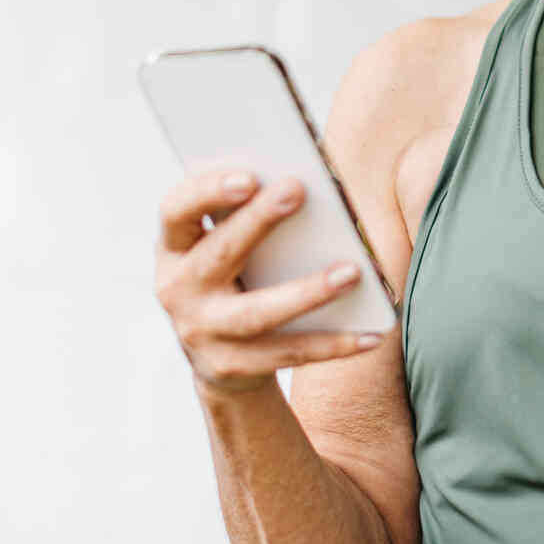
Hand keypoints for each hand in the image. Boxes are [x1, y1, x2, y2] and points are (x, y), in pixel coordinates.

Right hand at [153, 167, 387, 395]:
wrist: (218, 357)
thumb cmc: (234, 276)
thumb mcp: (222, 246)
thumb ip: (245, 215)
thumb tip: (307, 185)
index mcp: (174, 248)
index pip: (175, 211)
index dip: (206, 192)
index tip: (248, 176)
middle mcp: (177, 290)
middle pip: (219, 253)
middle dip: (258, 221)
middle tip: (298, 190)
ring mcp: (201, 333)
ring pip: (258, 313)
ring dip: (308, 291)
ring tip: (352, 272)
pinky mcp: (232, 367)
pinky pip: (289, 353)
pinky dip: (333, 344)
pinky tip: (370, 333)